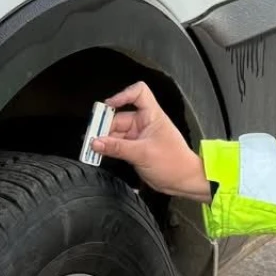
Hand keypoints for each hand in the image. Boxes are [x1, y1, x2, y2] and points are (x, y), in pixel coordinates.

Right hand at [91, 82, 210, 200]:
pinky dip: (108, 148)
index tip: (109, 105)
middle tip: (92, 137)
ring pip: (116, 132)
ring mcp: (139, 136)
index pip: (139, 93)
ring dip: (104, 139)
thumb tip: (96, 142)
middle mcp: (145, 123)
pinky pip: (117, 145)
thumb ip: (117, 148)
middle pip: (119, 116)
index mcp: (152, 116)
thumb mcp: (143, 153)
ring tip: (93, 148)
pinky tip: (99, 153)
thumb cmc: (174, 163)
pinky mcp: (135, 149)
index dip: (123, 95)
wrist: (183, 181)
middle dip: (105, 126)